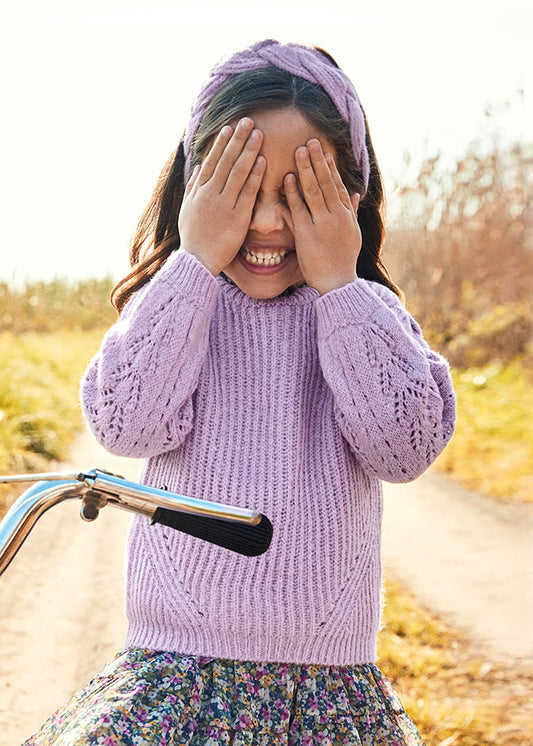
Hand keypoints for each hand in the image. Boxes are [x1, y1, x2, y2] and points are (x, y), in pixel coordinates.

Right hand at [178, 118, 265, 275]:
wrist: (196, 260)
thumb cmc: (193, 238)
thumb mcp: (188, 210)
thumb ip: (193, 187)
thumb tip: (199, 167)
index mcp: (199, 192)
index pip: (211, 161)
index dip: (221, 143)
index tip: (229, 127)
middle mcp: (210, 194)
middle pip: (225, 161)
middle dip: (237, 139)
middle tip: (248, 120)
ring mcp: (223, 204)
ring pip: (237, 172)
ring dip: (248, 151)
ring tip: (258, 134)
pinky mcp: (236, 217)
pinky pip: (247, 192)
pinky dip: (255, 176)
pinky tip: (263, 161)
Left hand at [284, 139, 361, 294]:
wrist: (338, 284)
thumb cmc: (343, 261)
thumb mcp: (353, 234)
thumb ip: (352, 211)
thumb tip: (357, 193)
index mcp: (346, 215)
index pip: (338, 185)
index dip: (331, 167)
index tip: (323, 150)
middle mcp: (337, 216)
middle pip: (327, 182)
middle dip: (317, 160)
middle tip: (310, 140)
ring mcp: (322, 224)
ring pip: (314, 191)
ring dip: (306, 169)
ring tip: (298, 150)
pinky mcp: (307, 234)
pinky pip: (299, 209)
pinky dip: (293, 192)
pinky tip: (287, 178)